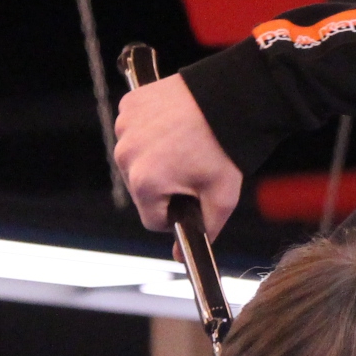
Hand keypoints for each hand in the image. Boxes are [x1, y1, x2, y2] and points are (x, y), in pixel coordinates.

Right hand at [113, 74, 241, 239]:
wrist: (230, 98)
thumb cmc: (225, 148)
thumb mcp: (222, 198)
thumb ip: (204, 231)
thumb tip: (182, 257)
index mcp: (145, 182)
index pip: (152, 219)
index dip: (175, 213)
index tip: (191, 197)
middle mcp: (126, 156)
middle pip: (141, 189)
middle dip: (164, 185)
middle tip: (191, 167)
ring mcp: (124, 127)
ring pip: (136, 159)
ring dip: (155, 159)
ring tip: (184, 145)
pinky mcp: (129, 106)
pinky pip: (134, 130)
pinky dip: (150, 132)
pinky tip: (173, 127)